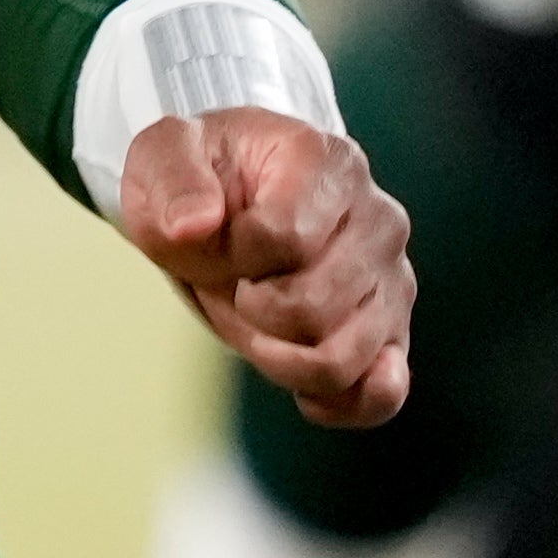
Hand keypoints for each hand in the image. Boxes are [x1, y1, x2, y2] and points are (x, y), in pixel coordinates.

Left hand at [121, 108, 413, 427]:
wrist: (226, 200)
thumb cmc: (198, 176)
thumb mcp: (163, 156)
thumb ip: (174, 181)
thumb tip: (193, 227)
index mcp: (326, 162)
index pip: (278, 238)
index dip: (226, 253)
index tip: (211, 232)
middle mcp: (379, 219)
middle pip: (310, 307)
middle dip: (244, 309)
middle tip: (229, 280)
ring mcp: (393, 280)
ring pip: (341, 359)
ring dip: (273, 355)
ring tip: (254, 316)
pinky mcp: (394, 332)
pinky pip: (382, 394)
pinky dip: (337, 402)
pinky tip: (302, 389)